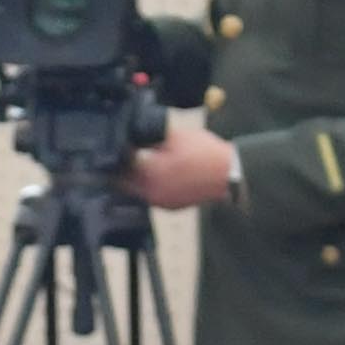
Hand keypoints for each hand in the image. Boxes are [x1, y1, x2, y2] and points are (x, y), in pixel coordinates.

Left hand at [122, 119, 236, 210]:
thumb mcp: (173, 137)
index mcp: (148, 173)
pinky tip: (158, 175)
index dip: (116, 157)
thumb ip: (148, 139)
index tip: (117, 149)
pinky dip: (151, 187)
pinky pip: (152, 196)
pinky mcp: (171, 207)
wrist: (228, 175)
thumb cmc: (204, 154)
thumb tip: (132, 139)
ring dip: (136, 180)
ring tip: (142, 165)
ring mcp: (161, 202)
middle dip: (124, 170)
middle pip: (125, 182)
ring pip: (138, 191)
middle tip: (125, 158)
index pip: (119, 167)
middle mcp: (151, 192)